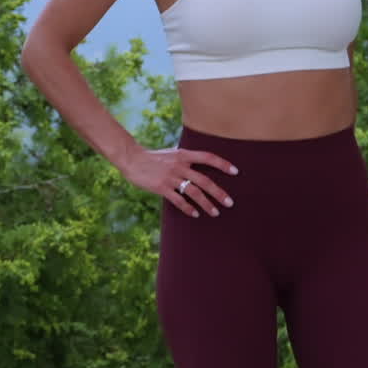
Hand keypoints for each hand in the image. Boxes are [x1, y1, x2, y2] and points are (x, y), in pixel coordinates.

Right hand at [120, 146, 237, 217]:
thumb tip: (201, 166)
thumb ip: (187, 159)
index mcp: (184, 154)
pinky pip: (178, 200)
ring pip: (194, 192)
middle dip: (218, 193)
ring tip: (215, 212)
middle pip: (204, 180)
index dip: (223, 164)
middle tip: (230, 203)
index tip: (236, 172)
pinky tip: (195, 215)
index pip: (208, 157)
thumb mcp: (173, 153)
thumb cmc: (154, 158)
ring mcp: (171, 177)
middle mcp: (180, 165)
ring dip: (206, 204)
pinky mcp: (161, 187)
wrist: (132, 159)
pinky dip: (188, 208)